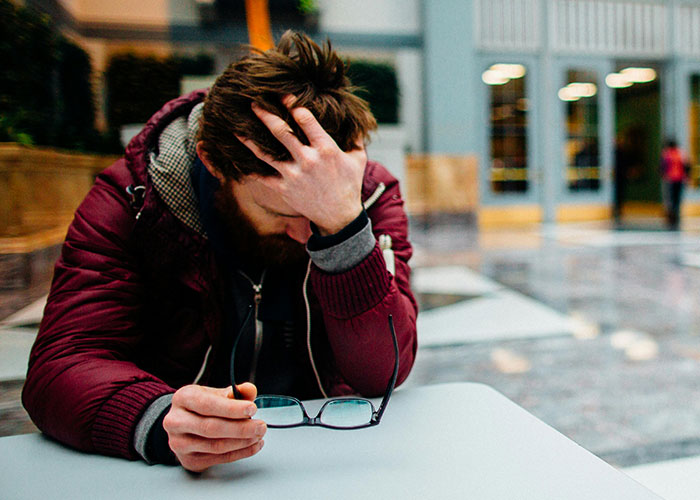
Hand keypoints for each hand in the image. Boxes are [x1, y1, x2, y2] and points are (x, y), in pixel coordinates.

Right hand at [163, 383, 265, 471]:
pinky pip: (219, 458)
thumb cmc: (201, 406)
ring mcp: (180, 443)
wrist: (182, 424)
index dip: (232, 408)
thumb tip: (249, 390)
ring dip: (242, 442)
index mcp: (183, 398)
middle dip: (241, 428)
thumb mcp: (215, 393)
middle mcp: (176, 421)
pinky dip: (240, 453)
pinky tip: (253, 445)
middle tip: (260, 426)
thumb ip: (235, 392)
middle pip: (211, 428)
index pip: (207, 405)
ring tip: (258, 435)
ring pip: (216, 446)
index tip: (252, 408)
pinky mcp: (189, 460)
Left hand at [238, 95, 366, 234]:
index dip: (292, 104)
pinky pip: (262, 176)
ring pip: (265, 153)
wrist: (339, 217)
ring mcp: (293, 175)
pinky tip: (235, 158)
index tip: (282, 94)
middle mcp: (308, 160)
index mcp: (326, 149)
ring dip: (249, 139)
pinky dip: (248, 167)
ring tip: (236, 127)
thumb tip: (356, 117)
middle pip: (281, 132)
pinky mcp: (284, 189)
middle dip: (265, 114)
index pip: (305, 119)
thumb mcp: (358, 159)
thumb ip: (355, 137)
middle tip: (253, 102)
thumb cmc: (349, 185)